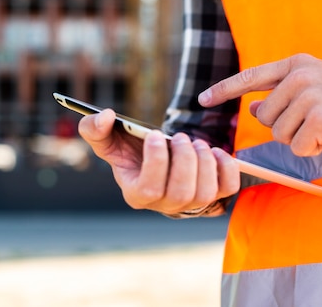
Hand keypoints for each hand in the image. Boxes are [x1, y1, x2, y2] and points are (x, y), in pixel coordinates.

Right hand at [78, 109, 239, 214]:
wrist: (158, 157)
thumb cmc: (130, 149)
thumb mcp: (108, 139)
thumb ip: (94, 129)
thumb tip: (104, 116)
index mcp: (137, 194)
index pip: (150, 189)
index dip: (156, 161)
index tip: (155, 134)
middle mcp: (165, 205)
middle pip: (181, 193)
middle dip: (184, 160)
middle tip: (180, 136)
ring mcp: (191, 203)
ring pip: (205, 193)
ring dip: (204, 162)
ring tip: (195, 142)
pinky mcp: (214, 195)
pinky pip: (227, 188)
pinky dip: (225, 167)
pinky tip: (214, 151)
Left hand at [198, 53, 321, 155]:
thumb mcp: (316, 88)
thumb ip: (282, 95)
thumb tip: (252, 108)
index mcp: (297, 64)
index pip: (251, 76)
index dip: (224, 89)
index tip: (202, 99)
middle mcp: (299, 75)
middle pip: (265, 117)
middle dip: (285, 128)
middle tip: (316, 122)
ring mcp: (309, 95)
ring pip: (279, 134)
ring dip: (300, 140)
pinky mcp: (320, 118)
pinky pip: (298, 147)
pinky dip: (313, 150)